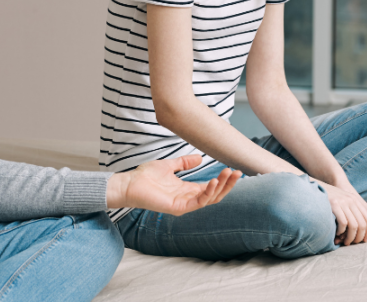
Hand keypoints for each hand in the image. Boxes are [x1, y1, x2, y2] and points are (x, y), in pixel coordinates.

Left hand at [106, 155, 240, 214]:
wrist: (129, 183)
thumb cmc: (145, 176)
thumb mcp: (169, 165)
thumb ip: (184, 162)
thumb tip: (200, 158)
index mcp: (187, 189)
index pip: (211, 187)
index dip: (223, 179)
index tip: (233, 169)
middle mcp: (188, 198)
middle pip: (214, 194)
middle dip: (227, 184)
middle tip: (237, 172)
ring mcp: (184, 204)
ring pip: (209, 199)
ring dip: (220, 187)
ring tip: (228, 174)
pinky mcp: (178, 208)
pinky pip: (197, 203)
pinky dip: (207, 193)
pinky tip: (212, 181)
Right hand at [318, 180, 366, 245]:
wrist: (314, 185)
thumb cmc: (327, 197)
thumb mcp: (342, 200)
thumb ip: (351, 210)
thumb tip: (359, 228)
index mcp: (355, 200)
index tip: (363, 240)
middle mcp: (351, 200)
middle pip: (363, 224)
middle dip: (359, 237)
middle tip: (352, 243)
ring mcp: (343, 202)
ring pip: (354, 225)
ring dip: (350, 237)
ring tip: (345, 242)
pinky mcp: (334, 204)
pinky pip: (343, 223)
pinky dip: (341, 231)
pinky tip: (337, 233)